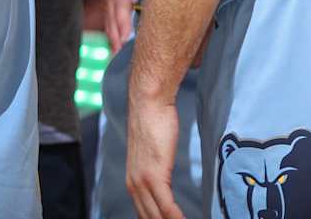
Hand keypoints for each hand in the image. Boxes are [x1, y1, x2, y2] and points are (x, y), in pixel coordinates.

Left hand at [126, 88, 184, 218]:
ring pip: (158, 217)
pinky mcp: (154, 176)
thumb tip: (165, 181)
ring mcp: (142, 182)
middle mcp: (134, 185)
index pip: (144, 215)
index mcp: (133, 182)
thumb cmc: (154, 124)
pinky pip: (167, 206)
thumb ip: (156, 171)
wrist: (149, 102)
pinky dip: (177, 218)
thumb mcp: (152, 155)